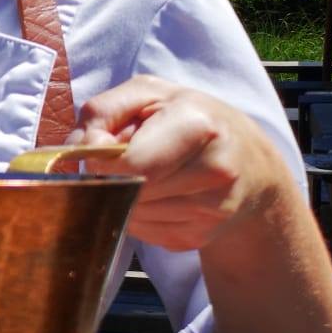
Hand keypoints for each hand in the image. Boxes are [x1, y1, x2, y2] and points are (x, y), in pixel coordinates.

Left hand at [72, 75, 294, 252]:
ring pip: (129, 215)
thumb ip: (102, 113)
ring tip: (150, 174)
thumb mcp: (147, 94)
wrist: (251, 164)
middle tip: (130, 159)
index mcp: (197, 125)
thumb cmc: (189, 119)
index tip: (107, 149)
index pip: (128, 165)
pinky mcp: (199, 238)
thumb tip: (80, 152)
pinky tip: (160, 195)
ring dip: (125, 197)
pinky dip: (139, 215)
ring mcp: (210, 210)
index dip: (104, 161)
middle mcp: (213, 171)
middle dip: (114, 178)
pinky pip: (141, 232)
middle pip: (126, 192)